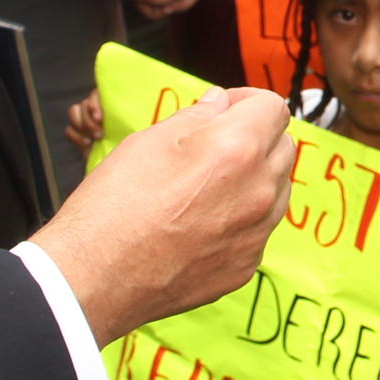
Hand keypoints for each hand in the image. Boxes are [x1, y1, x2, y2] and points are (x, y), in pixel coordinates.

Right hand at [37, 87, 296, 343]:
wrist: (96, 278)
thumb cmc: (114, 207)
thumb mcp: (148, 140)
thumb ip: (195, 116)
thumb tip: (218, 103)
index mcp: (236, 150)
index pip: (274, 108)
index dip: (247, 101)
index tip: (224, 109)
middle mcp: (258, 192)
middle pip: (283, 147)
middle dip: (255, 137)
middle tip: (213, 144)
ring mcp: (255, 234)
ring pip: (276, 189)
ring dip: (254, 177)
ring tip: (207, 185)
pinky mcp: (245, 266)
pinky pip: (258, 228)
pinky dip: (241, 217)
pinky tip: (202, 220)